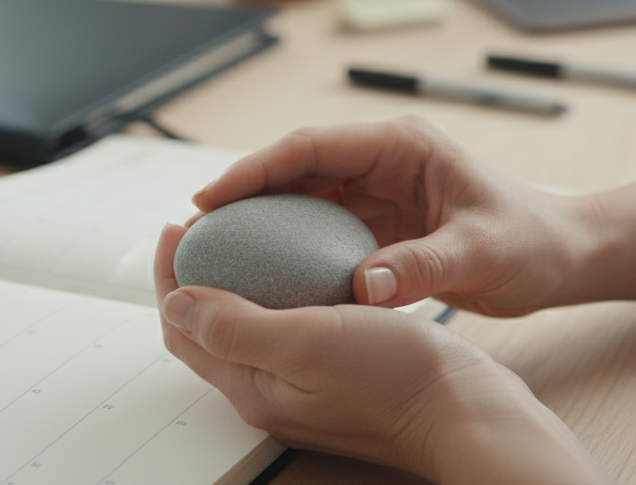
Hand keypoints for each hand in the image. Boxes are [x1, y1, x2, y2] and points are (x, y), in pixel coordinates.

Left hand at [154, 223, 610, 483]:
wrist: (464, 411)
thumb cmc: (394, 381)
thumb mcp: (305, 343)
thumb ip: (233, 326)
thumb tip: (175, 300)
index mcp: (251, 386)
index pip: (183, 326)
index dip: (172, 273)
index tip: (180, 226)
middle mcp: (270, 389)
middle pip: (209, 327)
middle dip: (197, 274)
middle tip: (208, 225)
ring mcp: (304, 383)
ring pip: (249, 325)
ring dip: (237, 280)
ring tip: (248, 235)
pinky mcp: (336, 373)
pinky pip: (292, 326)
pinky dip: (282, 291)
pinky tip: (306, 264)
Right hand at [191, 115, 600, 315]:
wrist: (561, 255)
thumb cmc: (531, 240)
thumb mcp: (481, 252)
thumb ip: (423, 266)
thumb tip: (364, 286)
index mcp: (402, 145)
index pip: (311, 147)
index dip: (255, 169)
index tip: (211, 198)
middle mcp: (383, 160)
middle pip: (295, 169)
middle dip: (244, 195)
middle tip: (197, 231)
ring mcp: (379, 190)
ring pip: (302, 199)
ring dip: (261, 222)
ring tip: (215, 253)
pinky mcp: (379, 222)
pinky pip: (320, 230)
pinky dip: (289, 248)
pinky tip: (262, 274)